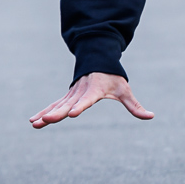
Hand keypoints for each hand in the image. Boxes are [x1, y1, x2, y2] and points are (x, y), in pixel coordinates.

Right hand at [29, 72, 153, 127]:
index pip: (86, 100)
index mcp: (94, 90)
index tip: (73, 114)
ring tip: (35, 124)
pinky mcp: (67, 97)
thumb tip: (151, 116)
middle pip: (67, 104)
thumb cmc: (112, 76)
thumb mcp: (124, 90)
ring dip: (45, 114)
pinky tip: (34, 121)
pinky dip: (44, 112)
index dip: (80, 106)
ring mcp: (71, 94)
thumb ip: (135, 106)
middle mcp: (80, 91)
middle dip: (56, 113)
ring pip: (57, 105)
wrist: (97, 59)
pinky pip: (54, 105)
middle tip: (46, 121)